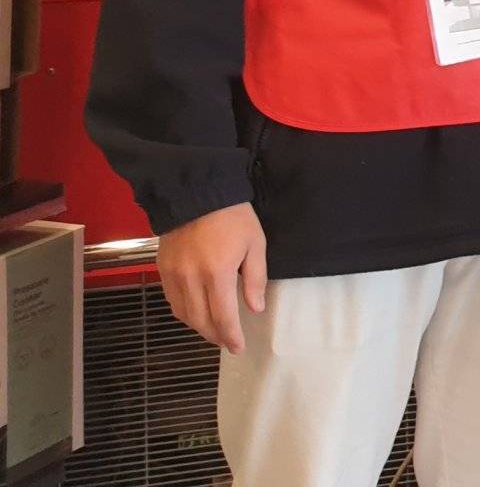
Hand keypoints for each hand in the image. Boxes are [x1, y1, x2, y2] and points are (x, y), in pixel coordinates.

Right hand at [159, 202, 266, 354]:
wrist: (196, 193)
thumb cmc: (233, 217)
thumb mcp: (255, 244)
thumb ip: (255, 279)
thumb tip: (255, 308)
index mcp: (217, 273)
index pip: (223, 316)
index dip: (231, 336)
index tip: (238, 348)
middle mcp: (191, 279)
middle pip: (200, 320)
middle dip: (215, 336)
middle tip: (227, 343)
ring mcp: (173, 275)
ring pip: (183, 314)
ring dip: (198, 327)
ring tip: (214, 331)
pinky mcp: (162, 269)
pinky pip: (172, 300)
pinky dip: (184, 312)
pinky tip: (195, 313)